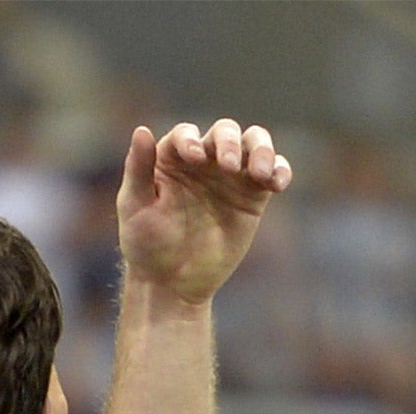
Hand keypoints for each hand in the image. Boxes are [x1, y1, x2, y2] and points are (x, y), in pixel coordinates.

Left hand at [117, 119, 291, 303]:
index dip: (190, 139)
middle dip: (229, 143)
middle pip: (225, 132)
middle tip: (229, 166)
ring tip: (260, 173)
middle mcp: (204, 160)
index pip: (186, 134)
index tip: (194, 158)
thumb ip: (138, 169)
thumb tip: (142, 129)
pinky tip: (277, 185)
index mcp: (172, 158)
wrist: (172, 282)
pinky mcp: (253, 195)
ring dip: (262, 150)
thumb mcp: (135, 207)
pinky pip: (273, 172)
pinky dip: (281, 170)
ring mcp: (231, 176)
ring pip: (254, 143)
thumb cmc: (147, 245)